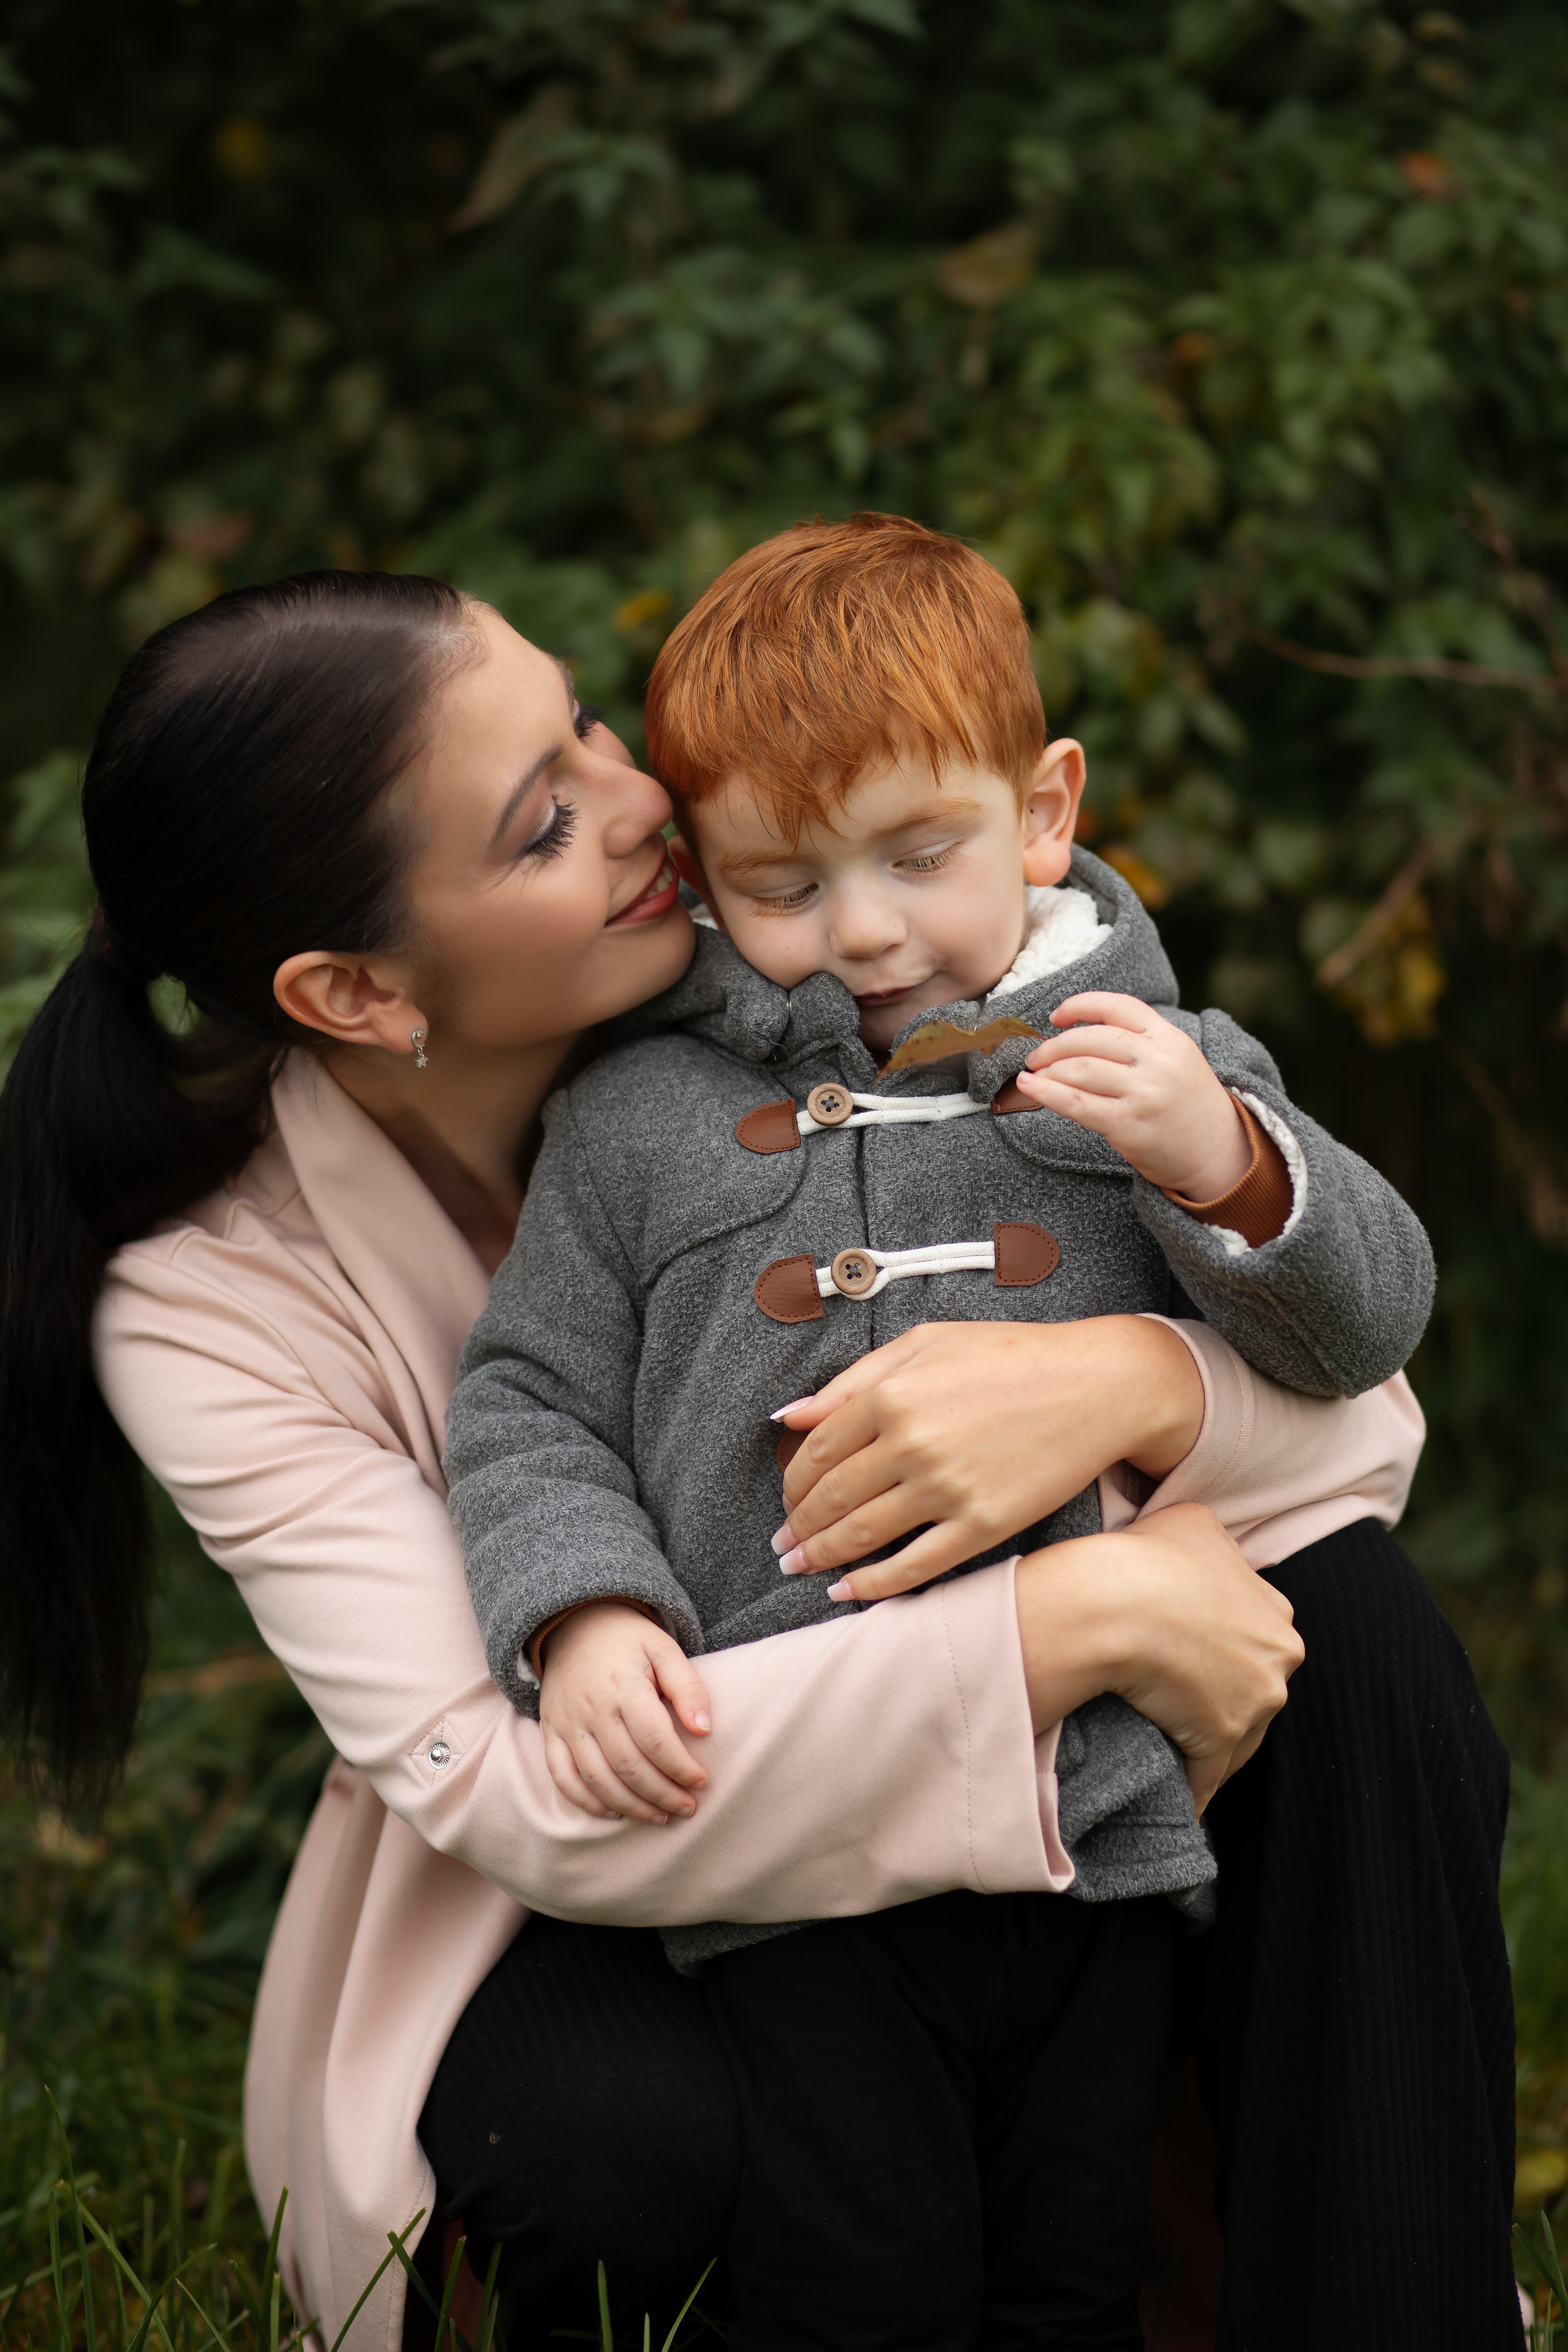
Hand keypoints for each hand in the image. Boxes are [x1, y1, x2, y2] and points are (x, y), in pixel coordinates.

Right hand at [538, 1601, 711, 1826]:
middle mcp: (591, 1708)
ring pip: (597, 1779)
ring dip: (631, 1806)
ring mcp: (567, 1723)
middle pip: (628, 1766)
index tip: (702, 1782)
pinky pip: (562, 1777)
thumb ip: (687, 1686)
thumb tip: (704, 1729)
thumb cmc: (628, 1639)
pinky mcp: (551, 1732)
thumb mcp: (663, 1648)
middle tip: (688, 1808)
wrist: (574, 1623)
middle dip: (662, 1794)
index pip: (654, 1739)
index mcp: (623, 1685)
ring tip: (660, 1816)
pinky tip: (614, 1813)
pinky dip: (587, 1802)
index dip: (680, 1767)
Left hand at [771, 1316, 1204, 1601]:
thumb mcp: (925, 1343)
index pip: (817, 1451)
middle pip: (833, 1497)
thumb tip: (789, 1417)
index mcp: (892, 1394)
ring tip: (799, 1567)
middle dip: (799, 1526)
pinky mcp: (983, 1524)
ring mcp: (948, 1488)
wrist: (1098, 1386)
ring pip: (863, 1534)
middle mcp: (913, 1442)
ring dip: (821, 1556)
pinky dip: (872, 1584)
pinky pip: (914, 1566)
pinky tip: (846, 1590)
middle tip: (783, 1544)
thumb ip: (852, 1380)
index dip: (792, 1482)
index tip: (786, 1499)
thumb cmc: (1011, 1356)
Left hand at [1012, 992, 1250, 1198]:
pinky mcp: (1128, 1126)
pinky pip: (1076, 1104)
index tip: (1055, 1015)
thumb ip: (1140, 1043)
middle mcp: (1158, 1061)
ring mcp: (1143, 1093)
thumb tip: (1076, 1035)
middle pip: (1091, 1039)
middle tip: (1035, 1055)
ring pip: (1079, 1069)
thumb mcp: (1177, 1060)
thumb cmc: (1188, 1106)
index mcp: (1170, 1038)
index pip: (1118, 1006)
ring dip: (1047, 1069)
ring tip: (1033, 1074)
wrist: (1218, 1154)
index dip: (1081, 1005)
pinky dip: (1046, 1093)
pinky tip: (1028, 1087)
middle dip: (1054, 1045)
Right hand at [1015, 1502, 1303, 1813]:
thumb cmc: (1146, 1556)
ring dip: (1210, 1742)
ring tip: (1172, 1746)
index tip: (1196, 1654)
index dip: (1225, 1645)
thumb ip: (1216, 1547)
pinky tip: (1179, 1801)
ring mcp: (1256, 1701)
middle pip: (1254, 1685)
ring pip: (1238, 1733)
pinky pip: (1209, 1775)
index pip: (1257, 1637)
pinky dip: (1193, 1789)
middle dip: (1225, 1693)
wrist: (1115, 1600)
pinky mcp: (1222, 1738)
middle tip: (1179, 1696)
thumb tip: (1204, 1557)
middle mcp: (1279, 1654)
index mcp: (1276, 1608)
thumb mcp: (1193, 1522)